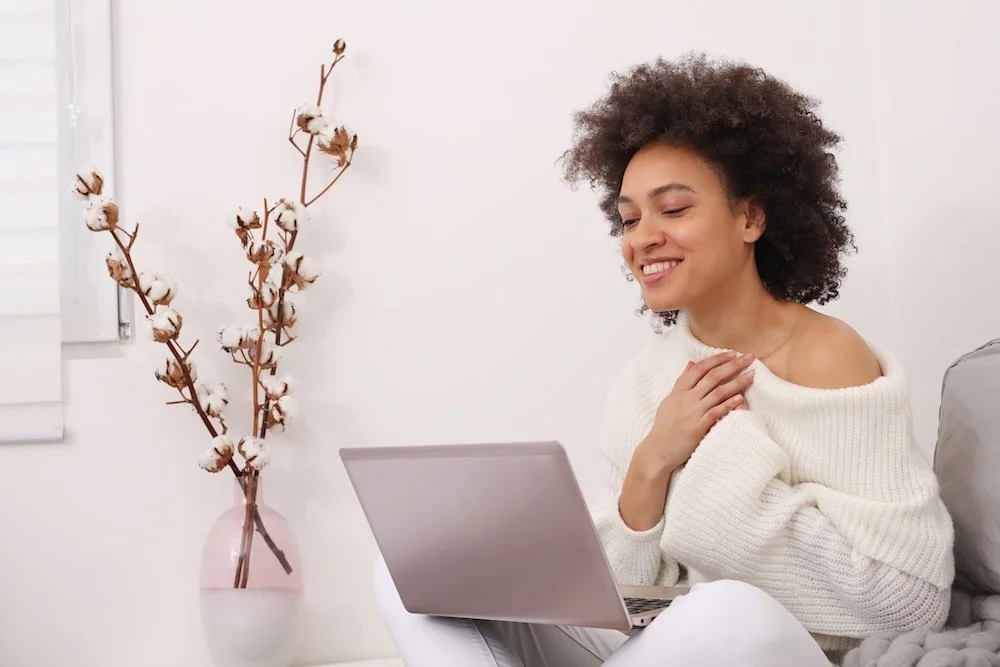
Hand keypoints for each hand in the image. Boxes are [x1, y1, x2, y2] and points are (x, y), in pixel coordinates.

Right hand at [637, 351, 754, 475]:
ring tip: (751, 375)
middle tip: (748, 358)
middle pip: (712, 377)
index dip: (717, 360)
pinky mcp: (698, 427)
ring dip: (736, 383)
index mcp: (679, 391)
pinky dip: (729, 405)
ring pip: (717, 393)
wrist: (658, 450)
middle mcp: (686, 399)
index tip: (732, 354)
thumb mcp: (670, 400)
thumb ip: (682, 382)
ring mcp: (692, 413)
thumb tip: (691, 364)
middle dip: (732, 365)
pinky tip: (741, 398)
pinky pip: (716, 413)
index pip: (699, 369)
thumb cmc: (664, 426)